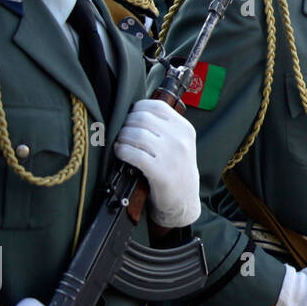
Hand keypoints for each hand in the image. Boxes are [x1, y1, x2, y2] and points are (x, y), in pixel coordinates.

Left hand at [113, 98, 200, 227]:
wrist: (184, 199)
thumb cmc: (175, 168)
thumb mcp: (179, 143)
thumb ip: (163, 126)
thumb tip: (132, 112)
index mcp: (185, 128)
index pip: (155, 106)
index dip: (137, 109)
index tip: (131, 119)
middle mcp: (180, 139)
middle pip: (142, 118)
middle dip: (126, 124)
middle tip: (123, 134)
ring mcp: (171, 155)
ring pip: (136, 134)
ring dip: (122, 138)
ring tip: (121, 144)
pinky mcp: (160, 172)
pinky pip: (133, 154)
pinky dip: (121, 151)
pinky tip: (121, 153)